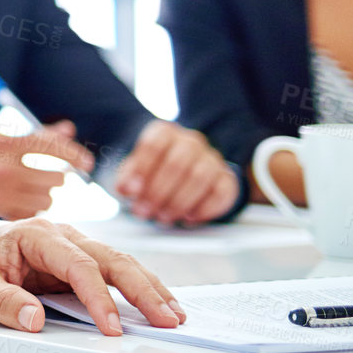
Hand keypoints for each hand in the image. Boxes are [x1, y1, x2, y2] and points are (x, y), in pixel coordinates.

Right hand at [0, 121, 95, 219]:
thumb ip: (29, 134)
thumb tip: (67, 130)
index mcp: (0, 146)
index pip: (49, 146)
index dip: (72, 153)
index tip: (85, 161)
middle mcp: (3, 172)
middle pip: (55, 177)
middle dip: (58, 176)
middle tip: (51, 175)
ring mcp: (2, 198)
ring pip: (47, 199)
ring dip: (44, 194)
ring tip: (25, 190)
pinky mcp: (1, 219)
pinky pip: (32, 214)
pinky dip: (30, 209)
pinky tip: (13, 204)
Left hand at [0, 218, 185, 335]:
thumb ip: (0, 301)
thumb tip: (33, 319)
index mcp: (37, 236)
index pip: (78, 265)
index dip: (98, 297)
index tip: (112, 328)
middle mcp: (63, 235)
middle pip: (111, 258)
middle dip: (142, 290)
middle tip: (166, 320)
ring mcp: (77, 244)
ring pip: (122, 262)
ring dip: (150, 288)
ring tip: (174, 315)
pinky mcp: (85, 258)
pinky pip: (117, 270)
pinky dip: (142, 286)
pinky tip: (162, 304)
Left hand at [113, 119, 237, 224]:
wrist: (178, 172)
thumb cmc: (152, 170)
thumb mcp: (134, 169)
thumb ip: (128, 177)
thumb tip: (125, 189)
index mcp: (165, 132)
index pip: (154, 145)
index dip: (141, 169)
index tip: (128, 191)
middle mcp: (191, 141)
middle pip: (177, 164)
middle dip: (157, 192)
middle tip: (142, 211)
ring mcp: (212, 158)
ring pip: (199, 178)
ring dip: (178, 202)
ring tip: (162, 217)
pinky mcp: (227, 178)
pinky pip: (221, 193)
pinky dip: (204, 209)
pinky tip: (187, 219)